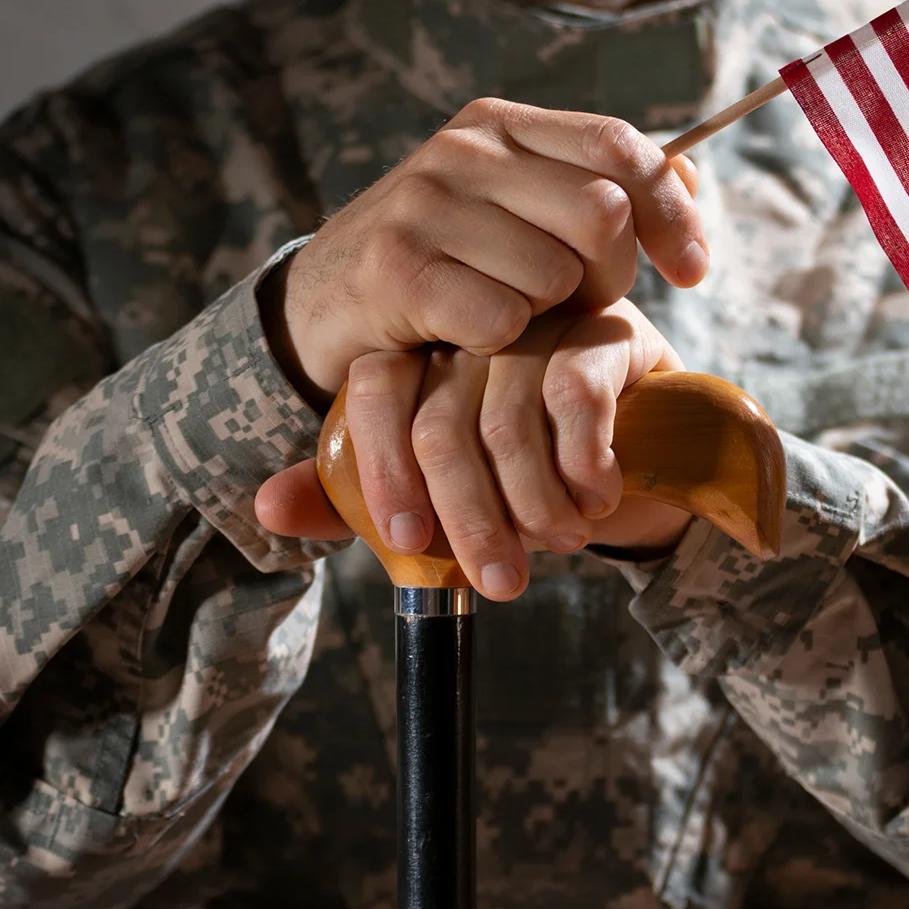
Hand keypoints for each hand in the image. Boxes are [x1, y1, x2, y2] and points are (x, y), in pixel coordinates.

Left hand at [255, 301, 694, 600]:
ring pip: (505, 423)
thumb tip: (264, 508)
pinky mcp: (603, 332)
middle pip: (439, 424)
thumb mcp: (436, 497)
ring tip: (559, 542)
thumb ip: (351, 503)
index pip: (375, 394)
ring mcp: (538, 326)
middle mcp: (469, 336)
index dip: (385, 476)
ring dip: (531, 506)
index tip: (409, 546)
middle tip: (500, 582)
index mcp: (418, 360)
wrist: (643, 453)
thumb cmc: (526, 477)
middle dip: (467, 521)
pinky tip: (597, 497)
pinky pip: (575, 399)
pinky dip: (583, 468)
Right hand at [261, 97, 703, 408]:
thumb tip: (694, 175)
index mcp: (500, 127)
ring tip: (502, 317)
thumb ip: (597, 191)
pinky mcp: (397, 270)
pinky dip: (497, 346)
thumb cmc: (444, 267)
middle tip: (564, 305)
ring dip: (543, 318)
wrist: (322, 307)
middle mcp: (462, 151)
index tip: (693, 271)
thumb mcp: (514, 213)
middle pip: (603, 215)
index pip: (621, 147)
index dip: (672, 211)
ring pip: (555, 276)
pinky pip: (502, 321)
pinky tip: (464, 340)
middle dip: (605, 277)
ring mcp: (424, 204)